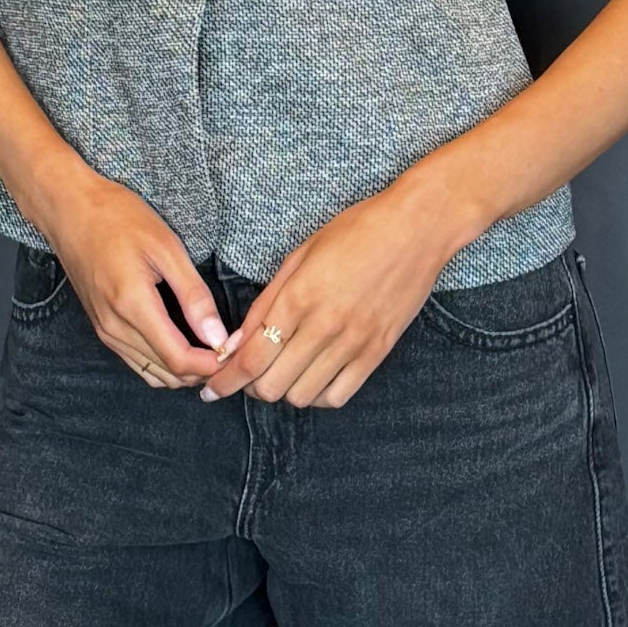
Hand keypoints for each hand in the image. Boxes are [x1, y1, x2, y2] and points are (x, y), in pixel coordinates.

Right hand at [41, 171, 229, 388]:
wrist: (70, 210)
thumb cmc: (118, 218)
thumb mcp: (166, 247)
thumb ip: (193, 295)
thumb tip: (217, 336)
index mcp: (132, 306)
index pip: (178, 360)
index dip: (210, 364)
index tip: (233, 350)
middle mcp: (114, 328)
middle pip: (166, 373)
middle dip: (202, 368)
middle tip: (228, 346)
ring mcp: (105, 331)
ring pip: (151, 372)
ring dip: (182, 369)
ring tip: (209, 345)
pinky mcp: (101, 327)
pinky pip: (136, 360)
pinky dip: (162, 361)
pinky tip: (181, 340)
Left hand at [199, 187, 452, 409]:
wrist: (417, 229)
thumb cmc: (356, 231)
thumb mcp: (300, 255)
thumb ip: (266, 302)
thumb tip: (235, 344)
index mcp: (299, 297)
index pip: (250, 358)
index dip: (224, 381)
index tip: (210, 389)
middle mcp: (325, 326)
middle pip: (271, 386)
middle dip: (250, 386)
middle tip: (248, 373)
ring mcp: (354, 343)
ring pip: (302, 397)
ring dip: (283, 390)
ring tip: (282, 371)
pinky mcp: (377, 353)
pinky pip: (338, 396)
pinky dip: (318, 394)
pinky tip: (313, 375)